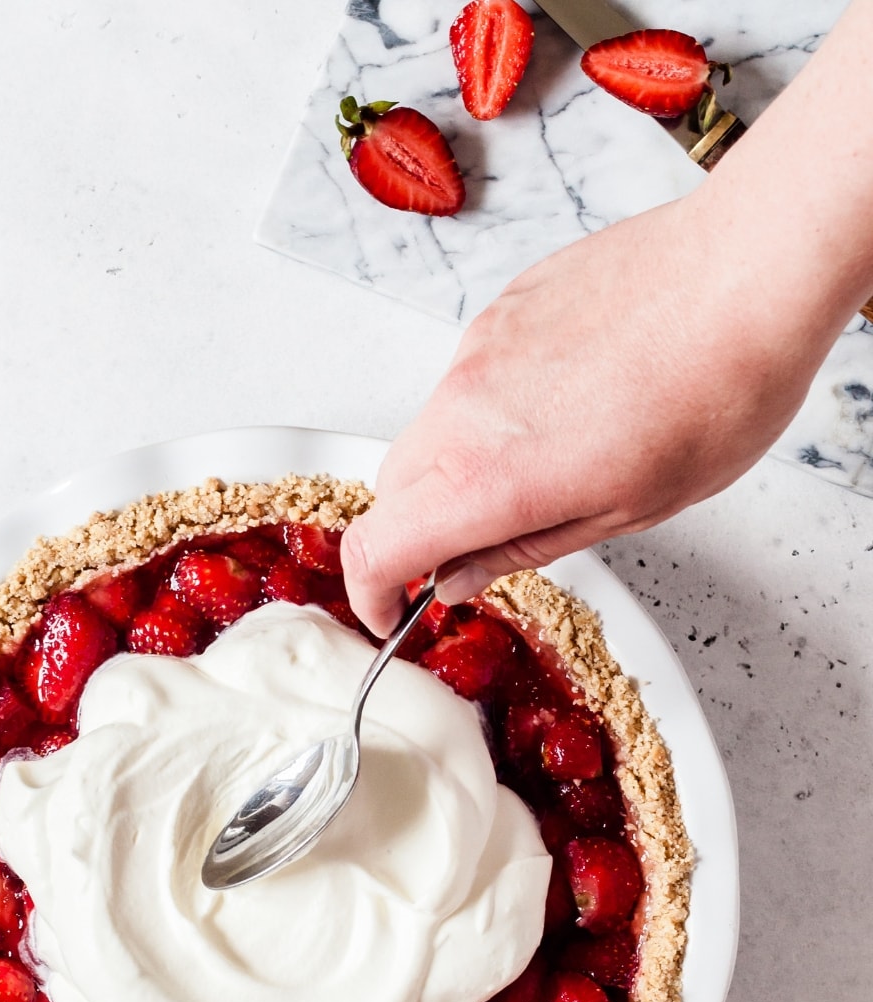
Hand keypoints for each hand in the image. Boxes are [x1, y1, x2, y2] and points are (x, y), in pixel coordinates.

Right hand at [340, 191, 828, 635]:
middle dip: (415, 533)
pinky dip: (490, 413)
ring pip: (427, 432)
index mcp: (486, 476)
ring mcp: (476, 351)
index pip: (374, 548)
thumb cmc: (714, 388)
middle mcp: (462, 408)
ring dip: (455, 470)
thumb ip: (522, 550)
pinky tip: (565, 409)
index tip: (392, 612)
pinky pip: (467, 380)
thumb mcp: (626, 511)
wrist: (749, 270)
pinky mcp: (501, 309)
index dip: (370, 594)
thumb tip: (460, 576)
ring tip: (543, 471)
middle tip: (471, 553)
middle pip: (391, 491)